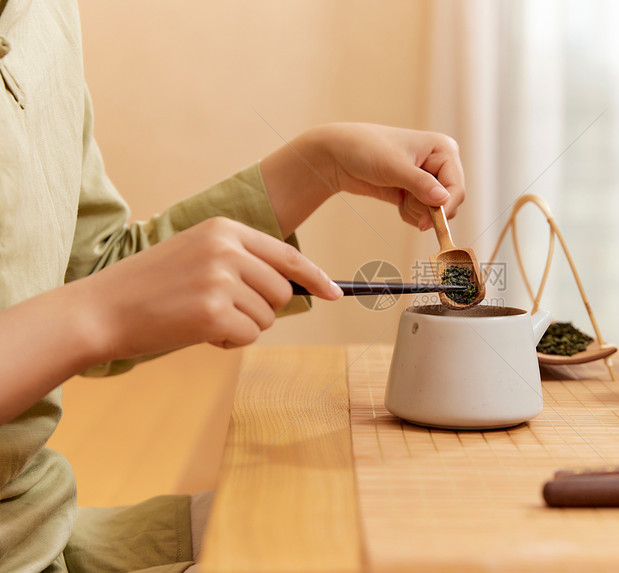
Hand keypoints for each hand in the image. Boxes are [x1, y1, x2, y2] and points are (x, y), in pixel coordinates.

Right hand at [78, 217, 341, 356]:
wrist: (101, 309)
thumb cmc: (150, 288)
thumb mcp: (197, 255)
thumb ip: (241, 262)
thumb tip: (292, 287)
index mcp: (224, 229)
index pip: (287, 254)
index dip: (315, 277)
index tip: (335, 294)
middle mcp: (227, 248)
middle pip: (282, 290)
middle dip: (262, 308)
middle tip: (223, 310)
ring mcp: (221, 279)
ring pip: (267, 316)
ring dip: (243, 326)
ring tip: (202, 317)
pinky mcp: (214, 312)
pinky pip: (249, 335)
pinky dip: (230, 341)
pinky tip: (198, 332)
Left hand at [260, 123, 465, 235]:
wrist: (337, 156)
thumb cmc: (365, 149)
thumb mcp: (393, 166)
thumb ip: (420, 184)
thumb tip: (444, 199)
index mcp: (443, 149)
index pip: (456, 187)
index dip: (446, 207)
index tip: (429, 223)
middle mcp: (440, 163)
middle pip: (450, 201)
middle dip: (426, 208)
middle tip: (405, 201)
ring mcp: (428, 179)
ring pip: (435, 211)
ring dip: (415, 210)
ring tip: (397, 194)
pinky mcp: (415, 192)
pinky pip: (422, 214)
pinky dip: (410, 213)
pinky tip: (396, 200)